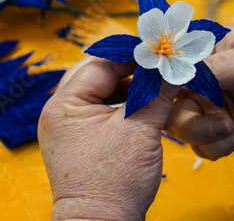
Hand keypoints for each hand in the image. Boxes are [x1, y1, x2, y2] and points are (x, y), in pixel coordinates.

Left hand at [38, 57, 178, 220]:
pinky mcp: (81, 140)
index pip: (100, 64)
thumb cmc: (114, 183)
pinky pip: (102, 111)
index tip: (159, 50)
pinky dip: (123, 105)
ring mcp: (69, 127)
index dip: (132, 55)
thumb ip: (157, 91)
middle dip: (130, 70)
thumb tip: (172, 65)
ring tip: (156, 86)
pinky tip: (145, 105)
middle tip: (158, 66)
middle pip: (98, 75)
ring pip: (101, 92)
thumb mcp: (140, 129)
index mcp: (64, 104)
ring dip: (128, 87)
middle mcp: (60, 112)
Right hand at [165, 25, 233, 159]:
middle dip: (188, 118)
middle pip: (168, 103)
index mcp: (206, 52)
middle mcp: (202, 81)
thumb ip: (211, 68)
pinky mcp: (221, 131)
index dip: (157, 81)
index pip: (167, 64)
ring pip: (182, 128)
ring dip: (206, 134)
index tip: (161, 96)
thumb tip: (171, 72)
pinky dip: (221, 146)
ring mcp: (210, 107)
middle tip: (216, 121)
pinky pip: (203, 146)